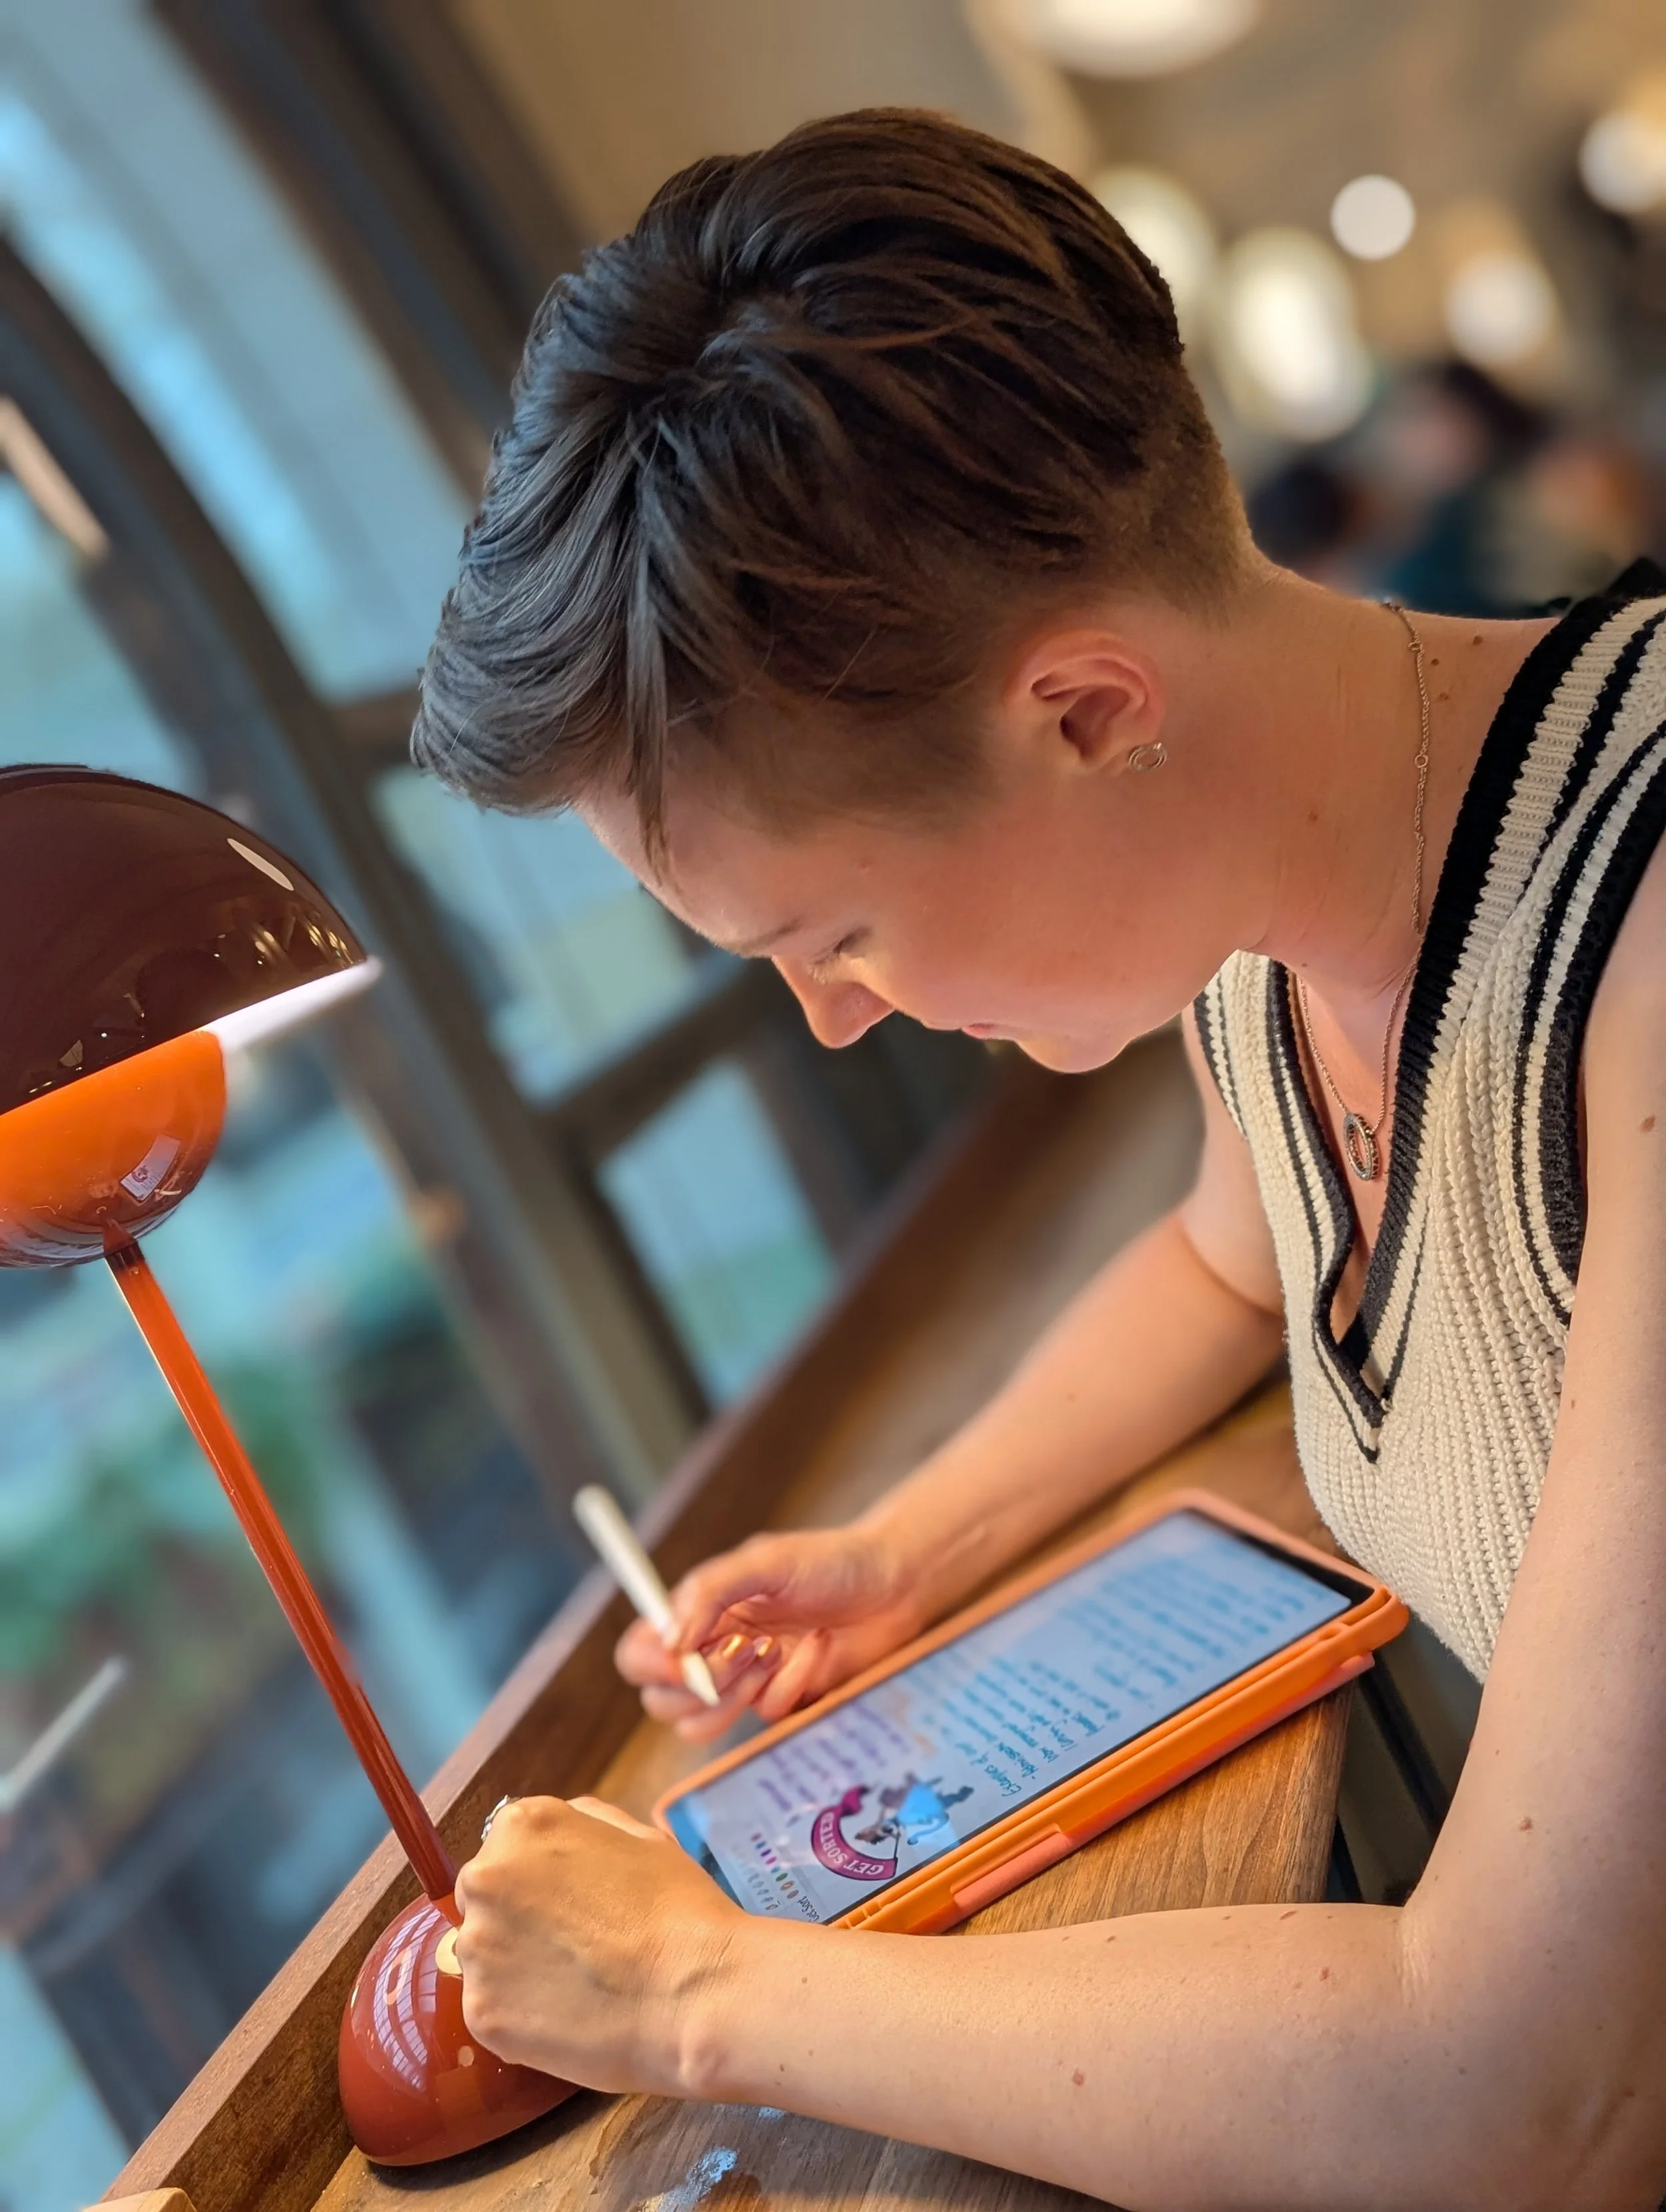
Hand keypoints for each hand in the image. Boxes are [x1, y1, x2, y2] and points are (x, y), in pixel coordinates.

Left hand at [454, 1794, 741, 2091]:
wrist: (693, 1991)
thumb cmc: (677, 1906)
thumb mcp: (637, 1836)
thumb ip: (584, 1825)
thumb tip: (555, 1841)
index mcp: (521, 1827)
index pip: (506, 1850)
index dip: (540, 1881)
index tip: (573, 1905)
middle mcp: (484, 1879)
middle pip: (485, 1900)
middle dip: (518, 1920)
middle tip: (573, 1948)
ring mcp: (477, 1948)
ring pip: (484, 1957)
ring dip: (515, 1968)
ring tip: (574, 1988)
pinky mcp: (481, 2012)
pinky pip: (491, 2010)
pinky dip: (520, 2018)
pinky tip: (567, 2020)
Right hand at [615, 1521, 925, 1740]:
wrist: (894, 1584)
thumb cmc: (828, 1561)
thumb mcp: (766, 1560)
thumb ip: (710, 1591)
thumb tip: (671, 1638)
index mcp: (697, 1614)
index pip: (639, 1654)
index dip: (650, 1665)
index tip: (683, 1660)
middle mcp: (711, 1654)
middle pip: (662, 1702)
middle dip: (700, 1684)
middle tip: (745, 1649)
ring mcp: (745, 1685)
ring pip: (701, 1725)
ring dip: (736, 1692)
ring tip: (776, 1649)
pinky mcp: (782, 1705)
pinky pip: (766, 1717)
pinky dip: (791, 1683)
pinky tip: (819, 1647)